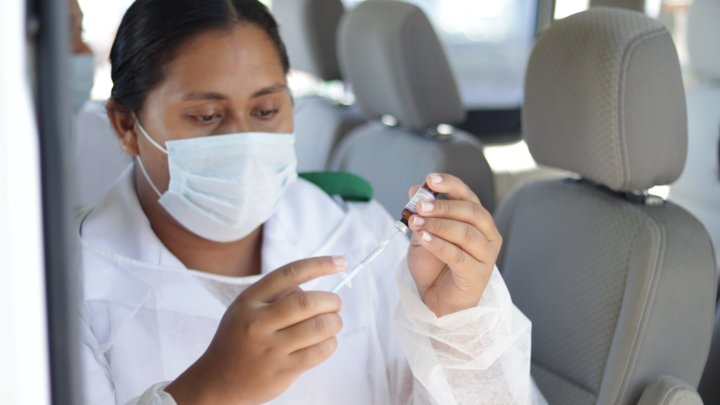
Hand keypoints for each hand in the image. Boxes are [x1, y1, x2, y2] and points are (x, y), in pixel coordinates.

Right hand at [165, 256, 347, 404]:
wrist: (217, 381)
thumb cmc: (239, 339)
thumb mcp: (245, 309)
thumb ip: (275, 295)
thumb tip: (316, 288)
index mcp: (249, 300)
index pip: (290, 273)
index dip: (319, 264)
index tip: (340, 261)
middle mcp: (258, 322)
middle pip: (309, 302)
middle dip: (332, 300)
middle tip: (336, 304)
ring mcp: (270, 349)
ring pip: (319, 327)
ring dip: (335, 322)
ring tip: (332, 323)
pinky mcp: (282, 371)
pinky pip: (319, 352)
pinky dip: (330, 343)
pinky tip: (325, 342)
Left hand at [406, 174, 501, 317]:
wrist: (435, 299)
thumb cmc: (434, 266)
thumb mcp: (423, 234)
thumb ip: (422, 213)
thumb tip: (415, 188)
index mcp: (478, 221)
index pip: (469, 196)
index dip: (451, 185)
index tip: (430, 179)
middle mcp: (488, 235)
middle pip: (471, 212)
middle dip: (443, 206)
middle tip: (420, 206)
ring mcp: (486, 256)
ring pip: (466, 233)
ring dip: (438, 225)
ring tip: (416, 223)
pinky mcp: (477, 275)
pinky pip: (459, 256)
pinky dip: (439, 245)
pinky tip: (423, 238)